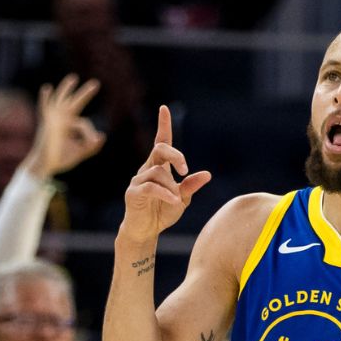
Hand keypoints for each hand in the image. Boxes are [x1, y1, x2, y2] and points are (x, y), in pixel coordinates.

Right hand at [23, 74, 105, 177]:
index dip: (90, 133)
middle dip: (85, 94)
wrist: (46, 165)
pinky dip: (45, 99)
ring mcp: (53, 119)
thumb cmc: (61, 159)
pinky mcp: (46, 123)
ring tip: (73, 78)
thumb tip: (102, 135)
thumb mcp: (80, 153)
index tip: (94, 141)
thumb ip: (92, 146)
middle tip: (96, 84)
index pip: (84, 123)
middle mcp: (62, 120)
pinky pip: (45, 108)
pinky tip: (47, 88)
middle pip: (75, 103)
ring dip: (66, 89)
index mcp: (71, 126)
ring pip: (61, 100)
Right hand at [118, 105, 210, 243]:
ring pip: (158, 172)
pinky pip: (151, 187)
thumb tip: (207, 174)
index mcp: (159, 167)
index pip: (161, 142)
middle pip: (159, 149)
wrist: (145, 231)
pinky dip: (164, 193)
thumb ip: (191, 186)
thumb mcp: (182, 199)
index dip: (163, 125)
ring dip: (171, 185)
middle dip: (175, 155)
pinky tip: (173, 200)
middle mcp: (147, 169)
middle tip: (185, 169)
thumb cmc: (162, 212)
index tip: (164, 108)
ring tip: (177, 199)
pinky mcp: (133, 193)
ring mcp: (138, 180)